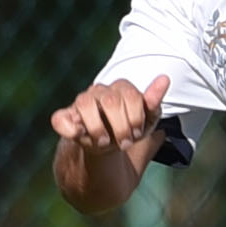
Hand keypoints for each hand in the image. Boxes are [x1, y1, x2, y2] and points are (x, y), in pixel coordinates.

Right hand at [50, 75, 170, 150]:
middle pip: (110, 100)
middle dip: (120, 126)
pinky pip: (60, 118)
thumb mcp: (146, 121)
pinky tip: (80, 136)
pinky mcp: (64, 118)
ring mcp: (80, 103)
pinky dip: (69, 128)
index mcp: (120, 88)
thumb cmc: (128, 130)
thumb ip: (153, 103)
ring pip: (84, 103)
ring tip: (104, 143)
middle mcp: (99, 91)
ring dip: (97, 128)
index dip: (135, 117)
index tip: (138, 134)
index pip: (130, 94)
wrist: (107, 147)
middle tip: (125, 143)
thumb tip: (165, 79)